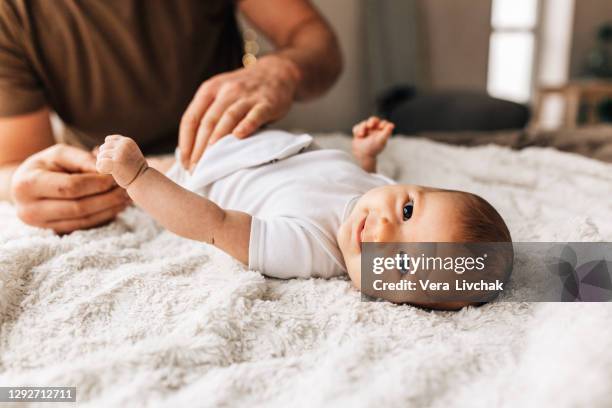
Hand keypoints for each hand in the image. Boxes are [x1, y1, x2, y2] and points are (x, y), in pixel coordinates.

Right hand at [11, 144, 129, 233]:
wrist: (25, 185)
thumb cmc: (46, 165)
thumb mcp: (60, 154)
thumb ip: (83, 159)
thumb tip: (107, 170)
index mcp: (28, 184)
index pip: (71, 187)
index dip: (97, 183)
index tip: (115, 177)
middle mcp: (30, 209)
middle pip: (79, 207)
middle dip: (107, 198)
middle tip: (125, 189)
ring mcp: (41, 225)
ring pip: (84, 220)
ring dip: (109, 209)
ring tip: (125, 198)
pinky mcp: (54, 232)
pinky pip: (84, 226)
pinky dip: (103, 217)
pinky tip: (117, 207)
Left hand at [96, 135, 147, 187]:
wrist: (143, 180)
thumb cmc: (135, 169)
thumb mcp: (129, 152)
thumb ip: (119, 146)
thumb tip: (103, 142)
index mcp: (127, 141)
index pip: (108, 140)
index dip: (109, 150)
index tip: (118, 159)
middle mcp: (124, 144)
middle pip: (103, 148)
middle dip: (106, 157)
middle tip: (117, 166)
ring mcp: (120, 153)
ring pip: (101, 156)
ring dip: (105, 164)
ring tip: (116, 170)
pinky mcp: (116, 162)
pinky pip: (100, 164)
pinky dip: (102, 169)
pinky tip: (110, 172)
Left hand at [179, 55, 299, 169]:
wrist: (276, 72)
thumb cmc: (243, 91)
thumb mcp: (220, 94)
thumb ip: (207, 114)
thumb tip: (191, 149)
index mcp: (209, 90)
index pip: (191, 118)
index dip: (185, 142)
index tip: (184, 162)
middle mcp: (226, 91)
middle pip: (208, 122)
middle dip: (199, 148)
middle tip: (196, 169)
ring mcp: (246, 96)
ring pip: (228, 118)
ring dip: (218, 140)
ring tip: (211, 161)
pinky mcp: (266, 103)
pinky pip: (254, 115)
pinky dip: (246, 126)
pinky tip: (239, 138)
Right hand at [352, 116, 393, 159]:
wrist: (362, 156)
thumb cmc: (373, 149)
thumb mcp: (381, 140)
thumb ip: (387, 132)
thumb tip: (392, 125)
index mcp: (382, 133)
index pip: (383, 124)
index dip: (383, 123)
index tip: (381, 127)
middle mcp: (374, 132)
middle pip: (374, 120)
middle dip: (372, 121)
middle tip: (370, 125)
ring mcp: (366, 132)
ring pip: (364, 123)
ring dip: (362, 127)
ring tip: (361, 134)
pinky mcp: (358, 134)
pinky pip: (357, 127)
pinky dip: (357, 131)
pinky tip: (358, 136)